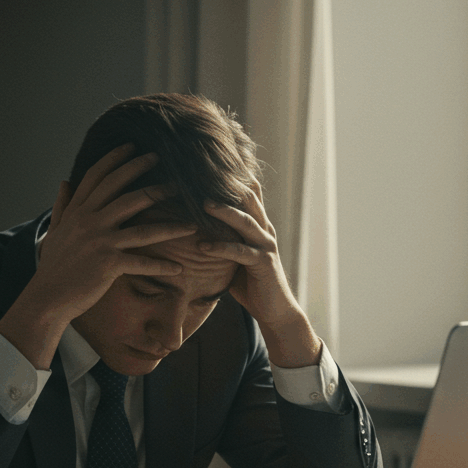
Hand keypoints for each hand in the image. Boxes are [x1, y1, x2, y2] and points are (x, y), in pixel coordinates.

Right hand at [0, 144, 197, 367]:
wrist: (47, 297)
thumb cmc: (54, 266)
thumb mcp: (55, 231)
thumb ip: (61, 205)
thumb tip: (65, 181)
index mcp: (77, 211)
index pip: (97, 176)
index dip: (115, 159)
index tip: (132, 147)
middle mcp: (89, 221)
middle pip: (123, 191)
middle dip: (148, 178)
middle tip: (169, 169)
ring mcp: (99, 241)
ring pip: (141, 227)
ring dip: (169, 224)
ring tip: (190, 222)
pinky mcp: (107, 264)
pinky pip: (141, 262)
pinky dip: (161, 266)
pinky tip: (178, 269)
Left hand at [198, 181, 321, 367]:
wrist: (275, 309)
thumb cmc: (250, 281)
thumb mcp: (234, 254)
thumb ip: (222, 236)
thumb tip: (192, 224)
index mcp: (257, 223)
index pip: (248, 191)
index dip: (235, 174)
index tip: (216, 158)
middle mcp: (264, 229)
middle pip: (248, 198)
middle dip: (227, 185)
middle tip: (202, 173)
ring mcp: (265, 245)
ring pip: (245, 221)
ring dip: (224, 211)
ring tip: (202, 203)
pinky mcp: (263, 264)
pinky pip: (240, 252)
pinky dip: (221, 248)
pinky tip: (203, 246)